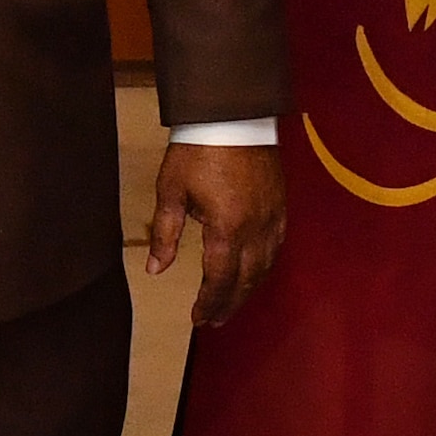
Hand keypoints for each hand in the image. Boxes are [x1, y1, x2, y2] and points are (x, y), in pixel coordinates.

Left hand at [146, 142, 287, 327]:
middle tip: (215, 321)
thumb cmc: (197, 151)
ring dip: (249, 289)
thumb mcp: (172, 192)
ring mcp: (272, 217)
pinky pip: (277, 246)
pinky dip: (265, 266)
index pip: (220, 279)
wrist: (232, 115)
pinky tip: (255, 271)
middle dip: (230, 304)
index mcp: (226, 228)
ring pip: (266, 266)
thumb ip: (166, 235)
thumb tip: (155, 270)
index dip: (210, 303)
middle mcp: (255, 229)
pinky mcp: (280, 205)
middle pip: (246, 280)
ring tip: (232, 303)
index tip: (198, 319)